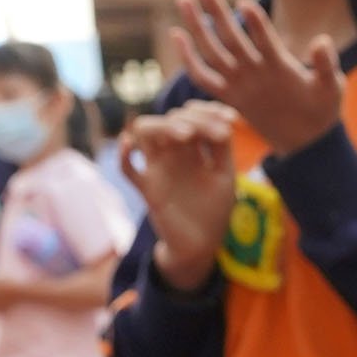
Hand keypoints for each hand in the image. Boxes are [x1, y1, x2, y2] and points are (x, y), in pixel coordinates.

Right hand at [124, 105, 239, 293]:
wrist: (201, 246)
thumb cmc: (213, 211)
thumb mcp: (225, 177)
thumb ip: (223, 151)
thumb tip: (224, 124)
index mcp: (193, 148)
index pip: (192, 115)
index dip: (208, 110)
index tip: (232, 120)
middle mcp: (173, 153)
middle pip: (170, 119)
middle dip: (191, 120)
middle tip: (213, 134)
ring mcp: (158, 168)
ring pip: (145, 133)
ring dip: (162, 127)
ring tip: (186, 135)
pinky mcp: (148, 190)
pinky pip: (127, 169)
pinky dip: (124, 155)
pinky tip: (129, 144)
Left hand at [174, 0, 344, 156]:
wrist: (305, 145)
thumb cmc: (321, 111)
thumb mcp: (332, 88)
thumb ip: (326, 64)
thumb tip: (322, 41)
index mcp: (281, 71)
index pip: (267, 44)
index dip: (256, 24)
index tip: (243, 3)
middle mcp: (256, 77)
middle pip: (232, 41)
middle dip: (216, 13)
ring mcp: (240, 87)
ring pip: (212, 54)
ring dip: (196, 27)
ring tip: (183, 0)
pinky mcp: (230, 97)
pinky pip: (202, 78)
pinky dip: (188, 59)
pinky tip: (177, 34)